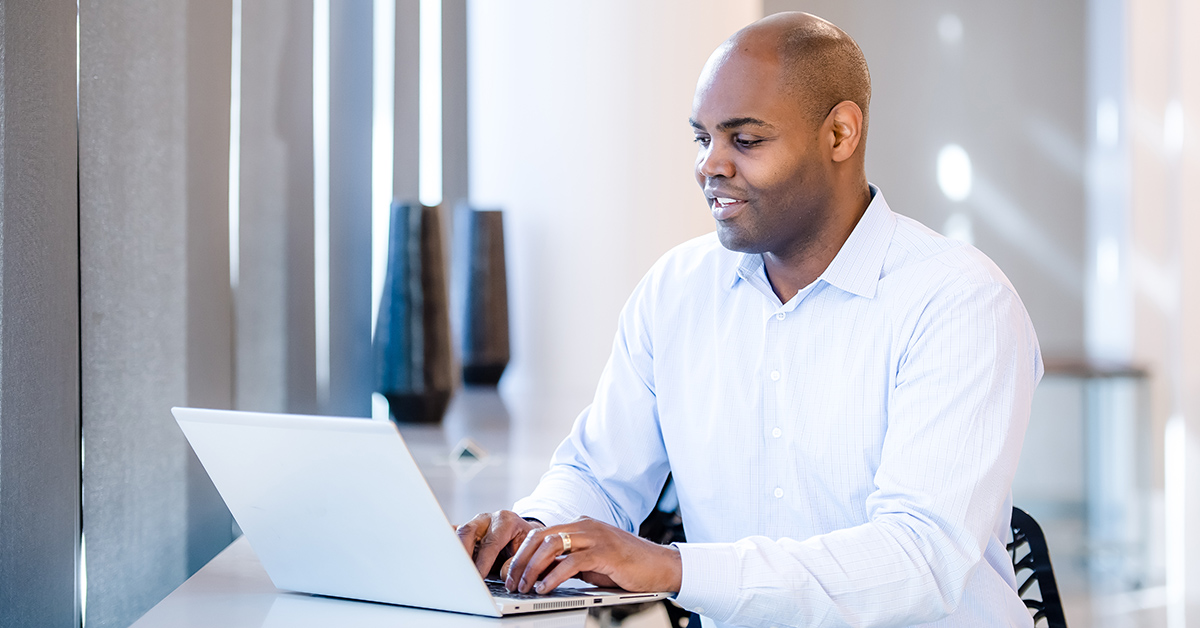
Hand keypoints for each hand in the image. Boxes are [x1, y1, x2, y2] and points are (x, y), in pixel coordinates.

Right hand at [456, 510, 543, 577]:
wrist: (522, 532)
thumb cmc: (524, 543)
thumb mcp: (526, 551)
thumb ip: (515, 562)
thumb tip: (503, 575)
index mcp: (506, 521)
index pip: (491, 542)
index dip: (483, 561)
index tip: (478, 576)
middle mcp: (488, 519)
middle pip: (468, 531)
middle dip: (463, 553)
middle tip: (462, 572)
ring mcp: (475, 522)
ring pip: (459, 533)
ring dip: (455, 551)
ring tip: (454, 569)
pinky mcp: (467, 529)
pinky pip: (454, 534)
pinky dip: (450, 546)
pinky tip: (446, 557)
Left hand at [505, 516, 681, 594]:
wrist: (661, 566)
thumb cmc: (628, 566)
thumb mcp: (591, 564)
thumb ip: (567, 563)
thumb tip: (540, 574)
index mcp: (580, 525)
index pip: (541, 533)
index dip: (521, 552)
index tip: (511, 572)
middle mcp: (585, 526)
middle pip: (540, 536)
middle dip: (521, 559)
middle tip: (512, 580)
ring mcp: (595, 537)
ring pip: (551, 545)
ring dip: (532, 568)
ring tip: (525, 586)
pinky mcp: (605, 552)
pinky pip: (571, 562)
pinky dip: (553, 576)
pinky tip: (545, 588)